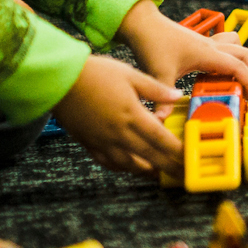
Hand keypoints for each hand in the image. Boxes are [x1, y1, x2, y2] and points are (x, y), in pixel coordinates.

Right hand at [49, 55, 182, 173]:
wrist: (59, 79)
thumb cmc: (95, 73)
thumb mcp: (130, 74)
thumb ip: (155, 89)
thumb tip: (177, 95)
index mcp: (132, 115)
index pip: (161, 139)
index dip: (177, 151)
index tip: (188, 159)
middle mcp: (119, 133)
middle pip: (149, 156)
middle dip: (167, 167)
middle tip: (181, 174)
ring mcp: (102, 141)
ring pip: (128, 164)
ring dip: (145, 170)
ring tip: (158, 173)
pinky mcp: (88, 143)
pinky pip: (108, 162)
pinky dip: (122, 167)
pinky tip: (128, 166)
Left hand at [118, 0, 247, 100]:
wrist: (142, 23)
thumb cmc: (152, 43)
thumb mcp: (159, 74)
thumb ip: (163, 99)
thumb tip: (160, 122)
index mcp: (207, 54)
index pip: (238, 67)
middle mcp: (211, 46)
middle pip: (244, 54)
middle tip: (246, 92)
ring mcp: (206, 42)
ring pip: (236, 45)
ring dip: (241, 60)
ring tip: (235, 79)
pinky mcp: (199, 42)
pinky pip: (224, 45)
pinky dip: (228, 56)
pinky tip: (215, 71)